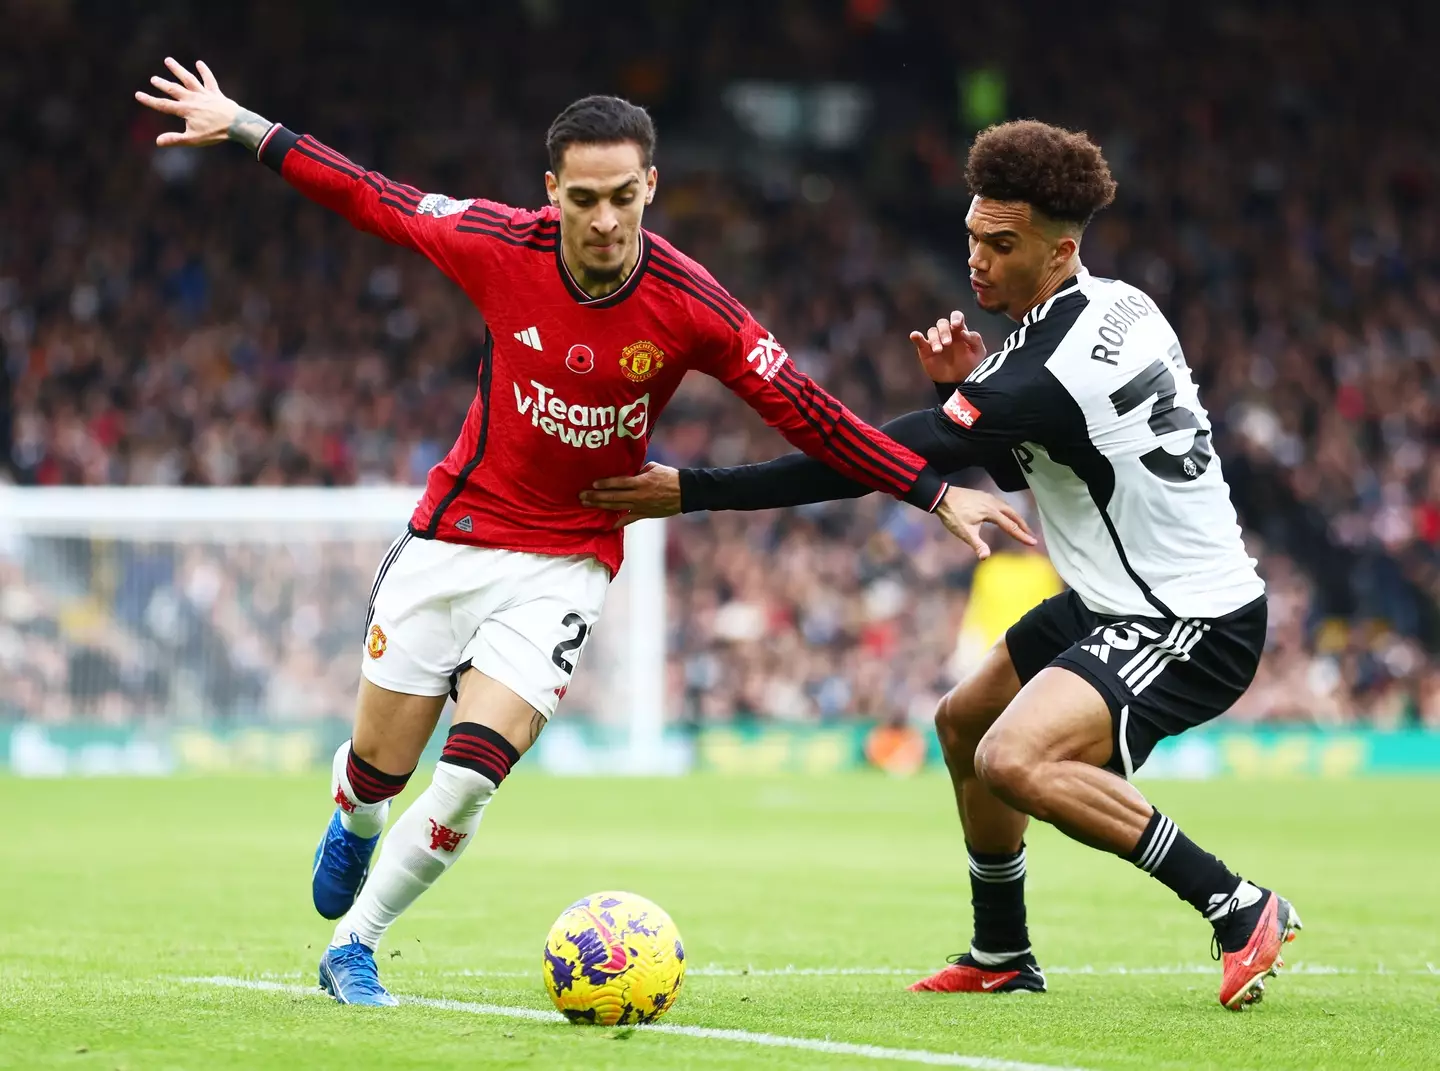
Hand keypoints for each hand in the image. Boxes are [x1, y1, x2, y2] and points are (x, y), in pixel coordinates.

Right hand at [135, 58, 256, 147]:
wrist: (237, 125)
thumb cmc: (215, 133)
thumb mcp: (193, 139)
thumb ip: (175, 139)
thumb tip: (158, 142)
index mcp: (185, 110)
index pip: (163, 105)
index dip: (150, 100)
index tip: (138, 94)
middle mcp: (192, 99)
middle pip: (174, 89)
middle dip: (162, 84)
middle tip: (153, 79)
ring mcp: (204, 94)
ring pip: (188, 79)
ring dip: (178, 70)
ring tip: (168, 60)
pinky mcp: (216, 93)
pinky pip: (209, 80)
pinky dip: (204, 72)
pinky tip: (199, 63)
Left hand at [579, 463, 681, 527]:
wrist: (686, 493)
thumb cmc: (670, 477)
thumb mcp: (654, 467)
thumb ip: (639, 470)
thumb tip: (628, 472)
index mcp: (641, 481)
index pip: (619, 482)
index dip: (604, 484)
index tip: (592, 484)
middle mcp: (638, 495)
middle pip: (613, 496)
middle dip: (596, 496)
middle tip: (581, 496)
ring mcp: (641, 506)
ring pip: (617, 507)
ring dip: (601, 506)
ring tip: (587, 505)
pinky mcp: (645, 514)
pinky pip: (630, 519)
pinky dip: (619, 522)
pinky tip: (608, 525)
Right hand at [909, 310, 987, 383]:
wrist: (958, 381)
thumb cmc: (970, 365)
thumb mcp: (978, 352)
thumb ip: (975, 339)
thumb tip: (963, 332)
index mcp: (959, 330)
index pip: (956, 316)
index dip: (955, 317)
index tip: (956, 325)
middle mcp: (947, 333)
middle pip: (942, 322)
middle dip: (944, 331)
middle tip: (948, 343)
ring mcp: (935, 341)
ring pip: (932, 331)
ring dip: (935, 339)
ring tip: (938, 351)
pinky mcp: (925, 350)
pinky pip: (919, 340)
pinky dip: (916, 337)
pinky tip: (915, 335)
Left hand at [934, 486, 1036, 559]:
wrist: (941, 496)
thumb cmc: (953, 515)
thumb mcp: (964, 532)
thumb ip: (977, 545)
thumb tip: (985, 557)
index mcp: (991, 512)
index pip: (1011, 527)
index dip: (1023, 536)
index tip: (1033, 542)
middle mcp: (993, 503)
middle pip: (1014, 515)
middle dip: (1023, 526)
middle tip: (1031, 535)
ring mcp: (989, 498)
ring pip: (1008, 508)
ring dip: (1016, 517)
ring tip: (1021, 526)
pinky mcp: (984, 495)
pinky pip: (1001, 503)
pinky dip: (1008, 511)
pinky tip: (1005, 514)